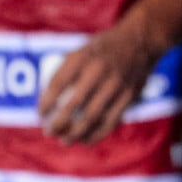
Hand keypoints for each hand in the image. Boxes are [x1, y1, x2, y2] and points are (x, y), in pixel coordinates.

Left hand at [39, 17, 162, 143]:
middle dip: (58, 123)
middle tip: (49, 132)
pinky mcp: (128, 95)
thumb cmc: (104, 48)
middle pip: (73, 104)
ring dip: (75, 133)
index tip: (40, 114)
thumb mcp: (83, 49)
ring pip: (91, 116)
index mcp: (82, 57)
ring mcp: (115, 83)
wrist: (141, 41)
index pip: (57, 83)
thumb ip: (66, 69)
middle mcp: (98, 70)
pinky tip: (86, 140)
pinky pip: (110, 121)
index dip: (46, 103)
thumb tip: (46, 97)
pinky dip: (96, 134)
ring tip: (64, 141)